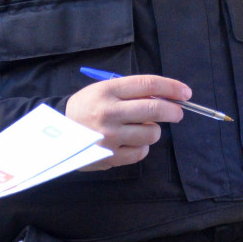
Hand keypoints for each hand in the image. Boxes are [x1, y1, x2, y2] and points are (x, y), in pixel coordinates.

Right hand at [65, 74, 188, 169]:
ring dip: (153, 130)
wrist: (57, 132)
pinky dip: (142, 146)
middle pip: (154, 109)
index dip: (172, 88)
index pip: (148, 85)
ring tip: (142, 128)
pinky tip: (132, 142)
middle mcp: (109, 112)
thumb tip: (167, 97)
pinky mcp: (110, 156)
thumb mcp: (103, 90)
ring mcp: (110, 136)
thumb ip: (132, 92)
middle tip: (177, 113)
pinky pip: (141, 152)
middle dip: (173, 111)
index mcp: (108, 90)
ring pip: (151, 134)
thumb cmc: (87, 107)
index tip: (185, 93)